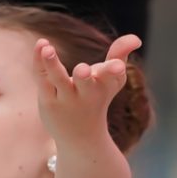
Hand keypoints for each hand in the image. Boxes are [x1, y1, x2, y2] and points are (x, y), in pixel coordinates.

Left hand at [34, 34, 141, 150]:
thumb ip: (121, 54)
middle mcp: (86, 94)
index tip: (118, 66)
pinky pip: (42, 78)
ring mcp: (66, 99)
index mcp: (105, 86)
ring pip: (58, 79)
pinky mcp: (48, 100)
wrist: (81, 138)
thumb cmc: (98, 99)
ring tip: (48, 48)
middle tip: (81, 70)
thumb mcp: (113, 78)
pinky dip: (40, 61)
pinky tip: (41, 45)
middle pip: (86, 83)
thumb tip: (136, 39)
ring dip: (53, 64)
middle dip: (84, 77)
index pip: (113, 77)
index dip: (115, 71)